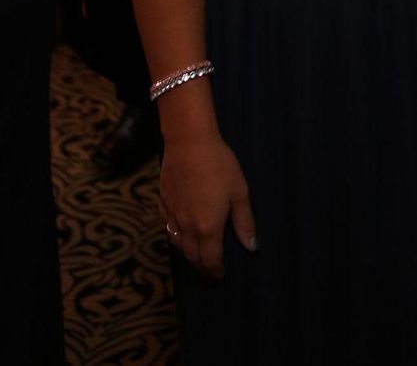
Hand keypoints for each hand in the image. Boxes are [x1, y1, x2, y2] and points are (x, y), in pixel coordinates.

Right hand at [159, 132, 256, 277]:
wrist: (189, 143)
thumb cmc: (219, 165)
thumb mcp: (239, 192)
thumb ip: (244, 222)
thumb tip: (251, 248)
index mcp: (208, 228)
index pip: (210, 260)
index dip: (215, 271)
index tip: (220, 276)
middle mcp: (187, 227)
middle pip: (191, 256)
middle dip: (201, 267)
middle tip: (209, 270)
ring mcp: (172, 216)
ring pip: (177, 245)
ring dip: (187, 254)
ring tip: (196, 256)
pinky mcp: (162, 203)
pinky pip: (167, 227)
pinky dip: (175, 236)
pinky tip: (179, 232)